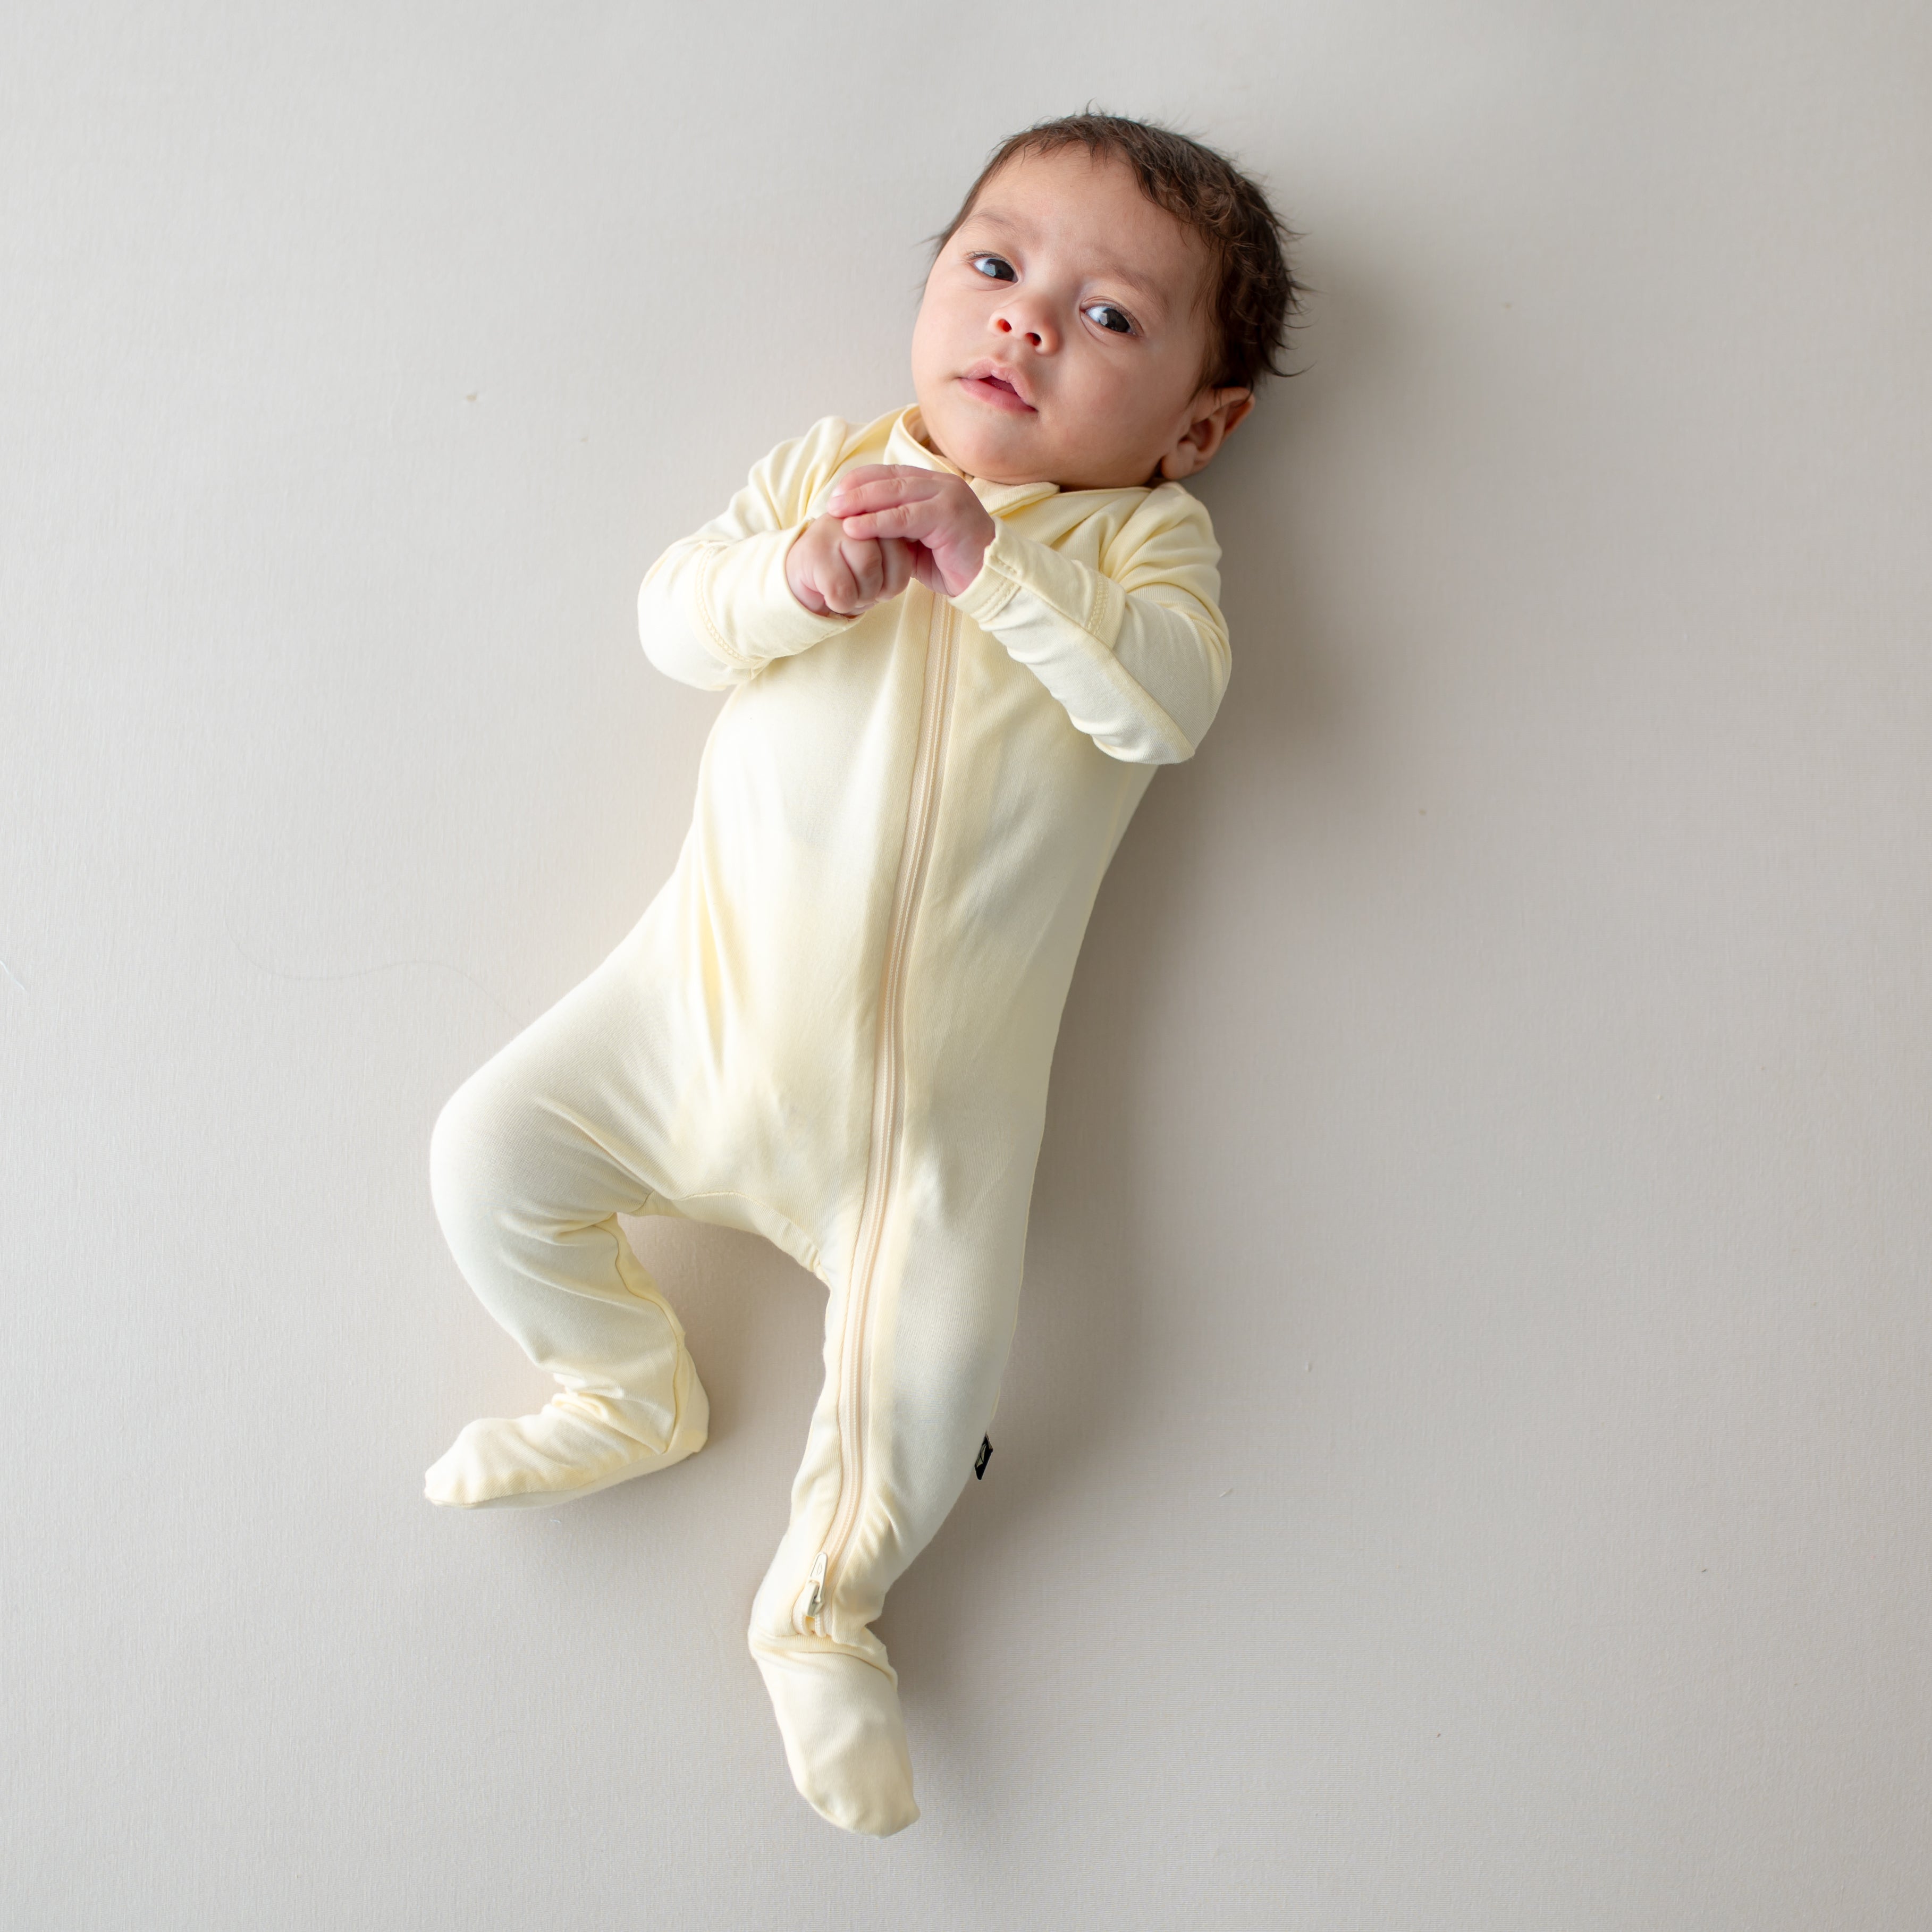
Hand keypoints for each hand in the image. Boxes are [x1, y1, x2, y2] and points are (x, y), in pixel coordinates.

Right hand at [784, 512, 918, 616]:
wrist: (801, 581)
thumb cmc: (847, 573)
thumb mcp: (879, 557)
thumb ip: (900, 547)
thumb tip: (930, 546)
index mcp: (873, 510)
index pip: (907, 535)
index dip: (901, 570)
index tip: (887, 586)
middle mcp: (853, 514)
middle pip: (893, 551)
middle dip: (887, 585)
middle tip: (871, 593)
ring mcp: (830, 530)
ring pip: (869, 568)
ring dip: (866, 594)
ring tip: (854, 593)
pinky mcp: (811, 553)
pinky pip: (843, 588)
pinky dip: (844, 603)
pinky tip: (836, 598)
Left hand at [826, 466, 995, 599]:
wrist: (990, 579)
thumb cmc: (954, 564)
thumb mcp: (917, 543)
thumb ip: (895, 530)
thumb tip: (858, 526)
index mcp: (933, 486)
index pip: (890, 473)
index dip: (860, 481)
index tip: (836, 495)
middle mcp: (941, 484)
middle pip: (889, 478)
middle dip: (856, 489)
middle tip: (831, 503)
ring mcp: (947, 496)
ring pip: (895, 493)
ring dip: (861, 502)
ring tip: (836, 512)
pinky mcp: (948, 515)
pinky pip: (905, 517)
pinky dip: (876, 521)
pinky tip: (854, 527)